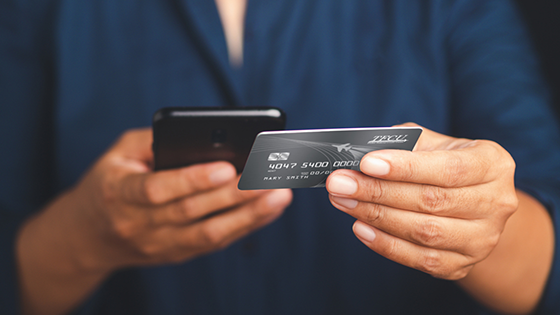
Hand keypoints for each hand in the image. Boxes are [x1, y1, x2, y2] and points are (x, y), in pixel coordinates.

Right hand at [63, 128, 292, 271]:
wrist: (89, 236)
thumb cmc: (109, 183)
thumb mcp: (117, 154)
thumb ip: (152, 140)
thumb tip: (200, 133)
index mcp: (120, 193)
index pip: (157, 190)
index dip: (192, 180)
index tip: (226, 166)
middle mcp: (140, 225)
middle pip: (193, 212)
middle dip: (235, 194)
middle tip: (269, 175)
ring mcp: (160, 245)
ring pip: (210, 234)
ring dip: (250, 214)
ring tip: (280, 193)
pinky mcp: (178, 254)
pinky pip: (215, 243)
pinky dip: (246, 225)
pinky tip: (269, 209)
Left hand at [326, 123, 517, 279]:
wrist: (473, 204)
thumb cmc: (445, 164)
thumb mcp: (434, 144)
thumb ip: (405, 144)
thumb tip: (362, 152)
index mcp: (492, 164)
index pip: (449, 168)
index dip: (406, 167)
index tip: (366, 163)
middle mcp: (496, 202)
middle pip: (432, 201)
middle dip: (378, 191)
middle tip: (339, 182)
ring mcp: (482, 239)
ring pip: (425, 232)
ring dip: (377, 216)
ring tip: (343, 200)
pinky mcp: (463, 264)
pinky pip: (421, 259)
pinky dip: (387, 245)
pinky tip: (360, 227)